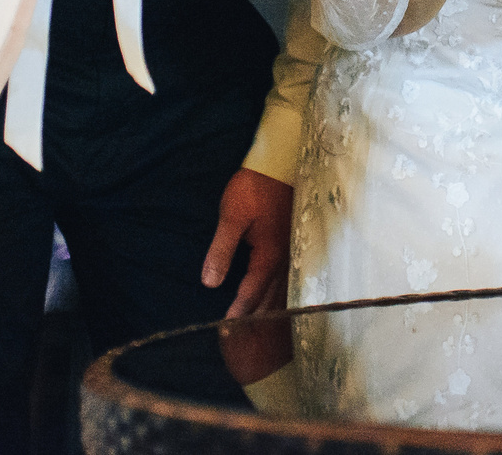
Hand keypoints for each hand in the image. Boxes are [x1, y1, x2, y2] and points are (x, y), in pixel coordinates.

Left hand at [200, 166, 293, 316]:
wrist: (280, 163)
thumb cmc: (253, 188)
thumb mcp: (232, 217)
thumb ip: (222, 250)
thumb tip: (210, 283)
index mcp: (268, 254)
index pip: (252, 292)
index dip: (239, 311)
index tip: (227, 331)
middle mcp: (283, 258)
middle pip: (270, 296)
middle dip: (255, 316)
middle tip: (241, 338)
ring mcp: (291, 250)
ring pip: (281, 288)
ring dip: (268, 308)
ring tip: (258, 327)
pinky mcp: (291, 242)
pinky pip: (285, 276)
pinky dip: (277, 292)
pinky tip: (274, 297)